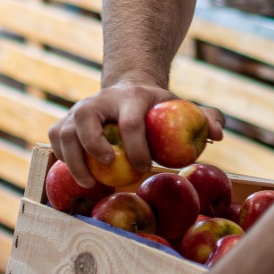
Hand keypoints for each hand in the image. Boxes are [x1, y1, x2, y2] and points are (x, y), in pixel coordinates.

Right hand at [50, 82, 222, 178]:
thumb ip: (205, 117)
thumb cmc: (159, 108)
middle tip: (107, 170)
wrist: (127, 90)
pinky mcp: (64, 121)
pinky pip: (54, 139)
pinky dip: (61, 158)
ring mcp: (78, 109)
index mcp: (132, 96)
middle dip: (94, 147)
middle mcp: (100, 100)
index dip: (136, 147)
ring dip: (72, 159)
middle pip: (86, 121)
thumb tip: (218, 135)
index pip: (130, 122)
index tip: (145, 167)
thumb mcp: (183, 107)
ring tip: (89, 182)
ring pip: (64, 131)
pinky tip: (77, 175)